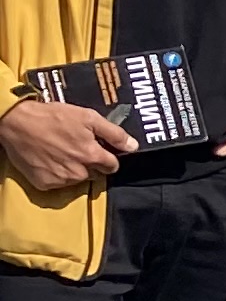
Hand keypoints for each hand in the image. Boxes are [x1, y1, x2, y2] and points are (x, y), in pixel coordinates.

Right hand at [0, 97, 133, 197]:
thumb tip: (133, 146)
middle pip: (95, 173)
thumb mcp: (87, 117)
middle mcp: (78, 172)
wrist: (16, 122)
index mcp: (91, 156)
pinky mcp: (44, 183)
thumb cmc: (52, 117)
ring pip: (77, 179)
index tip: (99, 150)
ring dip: (74, 169)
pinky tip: (49, 159)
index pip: (112, 166)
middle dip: (90, 163)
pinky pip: (58, 183)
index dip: (108, 157)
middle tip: (76, 148)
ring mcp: (60, 180)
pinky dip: (56, 174)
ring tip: (61, 152)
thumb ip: (114, 133)